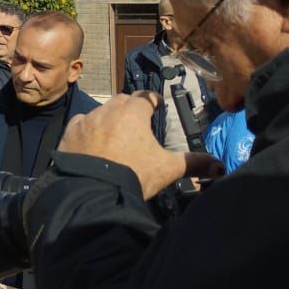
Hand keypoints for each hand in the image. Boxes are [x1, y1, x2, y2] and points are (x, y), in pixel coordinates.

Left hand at [58, 93, 219, 197]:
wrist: (91, 190)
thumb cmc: (133, 174)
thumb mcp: (167, 168)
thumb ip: (194, 163)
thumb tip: (220, 166)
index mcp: (132, 113)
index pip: (145, 97)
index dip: (153, 100)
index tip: (158, 105)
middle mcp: (106, 110)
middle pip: (121, 102)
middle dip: (131, 108)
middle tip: (138, 121)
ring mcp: (85, 121)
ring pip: (99, 112)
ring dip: (108, 119)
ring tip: (116, 134)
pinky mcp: (68, 134)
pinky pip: (80, 125)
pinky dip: (88, 130)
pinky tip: (92, 142)